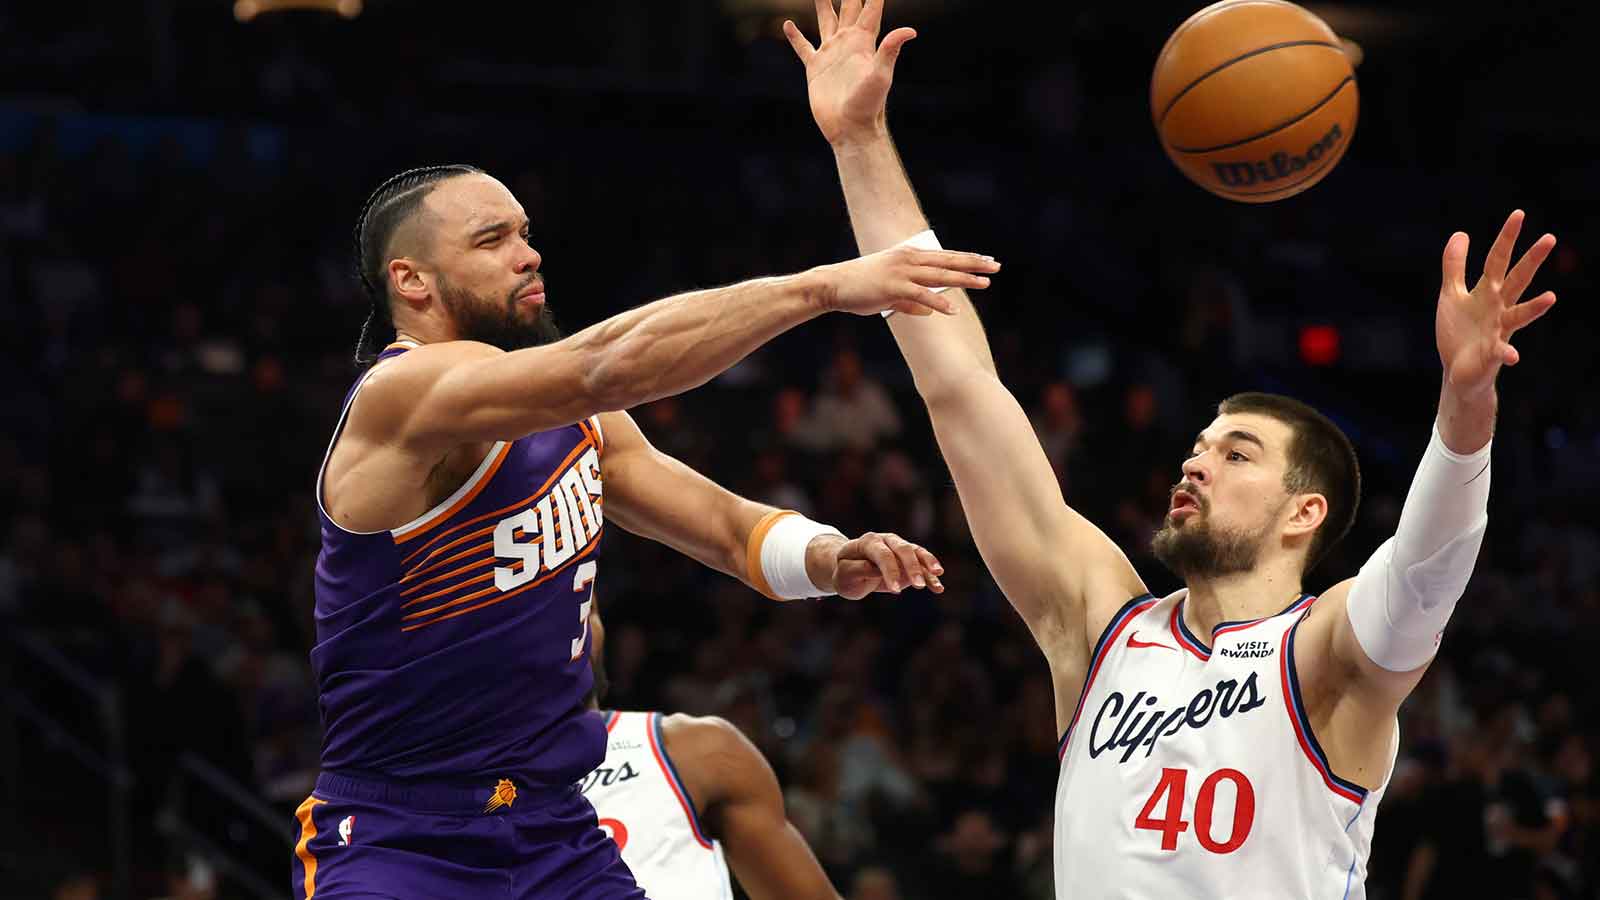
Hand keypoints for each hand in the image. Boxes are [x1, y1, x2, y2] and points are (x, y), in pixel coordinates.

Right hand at [784, 0, 915, 146]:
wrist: (850, 129)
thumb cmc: (869, 105)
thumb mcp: (881, 75)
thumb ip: (890, 50)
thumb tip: (911, 30)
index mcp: (864, 40)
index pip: (870, 6)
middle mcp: (848, 42)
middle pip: (848, 5)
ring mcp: (831, 53)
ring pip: (826, 20)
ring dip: (822, 3)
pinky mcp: (815, 68)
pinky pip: (804, 47)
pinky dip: (795, 36)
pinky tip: (788, 24)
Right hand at [811, 244, 999, 316]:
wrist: (833, 285)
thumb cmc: (859, 288)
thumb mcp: (888, 292)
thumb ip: (910, 301)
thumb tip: (928, 311)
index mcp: (908, 255)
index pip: (944, 255)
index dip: (967, 258)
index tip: (986, 260)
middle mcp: (908, 259)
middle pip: (948, 261)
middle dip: (974, 264)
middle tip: (996, 266)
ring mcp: (901, 272)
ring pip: (940, 275)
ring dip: (964, 279)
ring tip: (984, 283)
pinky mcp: (894, 287)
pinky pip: (922, 295)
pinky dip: (938, 302)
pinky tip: (953, 310)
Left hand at [822, 531, 945, 599]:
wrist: (851, 567)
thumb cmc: (846, 571)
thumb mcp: (845, 573)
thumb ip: (859, 570)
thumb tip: (878, 571)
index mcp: (868, 542)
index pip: (882, 554)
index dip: (890, 571)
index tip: (895, 590)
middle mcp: (886, 540)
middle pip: (903, 549)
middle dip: (912, 567)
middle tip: (919, 586)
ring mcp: (899, 547)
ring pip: (917, 553)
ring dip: (927, 566)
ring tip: (937, 579)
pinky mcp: (909, 559)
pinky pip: (923, 565)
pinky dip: (931, 576)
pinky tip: (938, 588)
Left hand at [1436, 209, 1557, 398]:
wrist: (1458, 370)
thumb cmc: (1459, 331)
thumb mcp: (1451, 294)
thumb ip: (1455, 266)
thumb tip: (1461, 233)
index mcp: (1488, 292)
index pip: (1498, 260)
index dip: (1506, 238)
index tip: (1519, 214)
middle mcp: (1499, 308)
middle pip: (1517, 280)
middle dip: (1531, 261)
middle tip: (1550, 238)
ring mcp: (1498, 331)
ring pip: (1519, 316)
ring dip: (1534, 308)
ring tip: (1551, 298)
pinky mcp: (1491, 354)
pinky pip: (1501, 352)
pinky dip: (1507, 353)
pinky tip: (1513, 356)